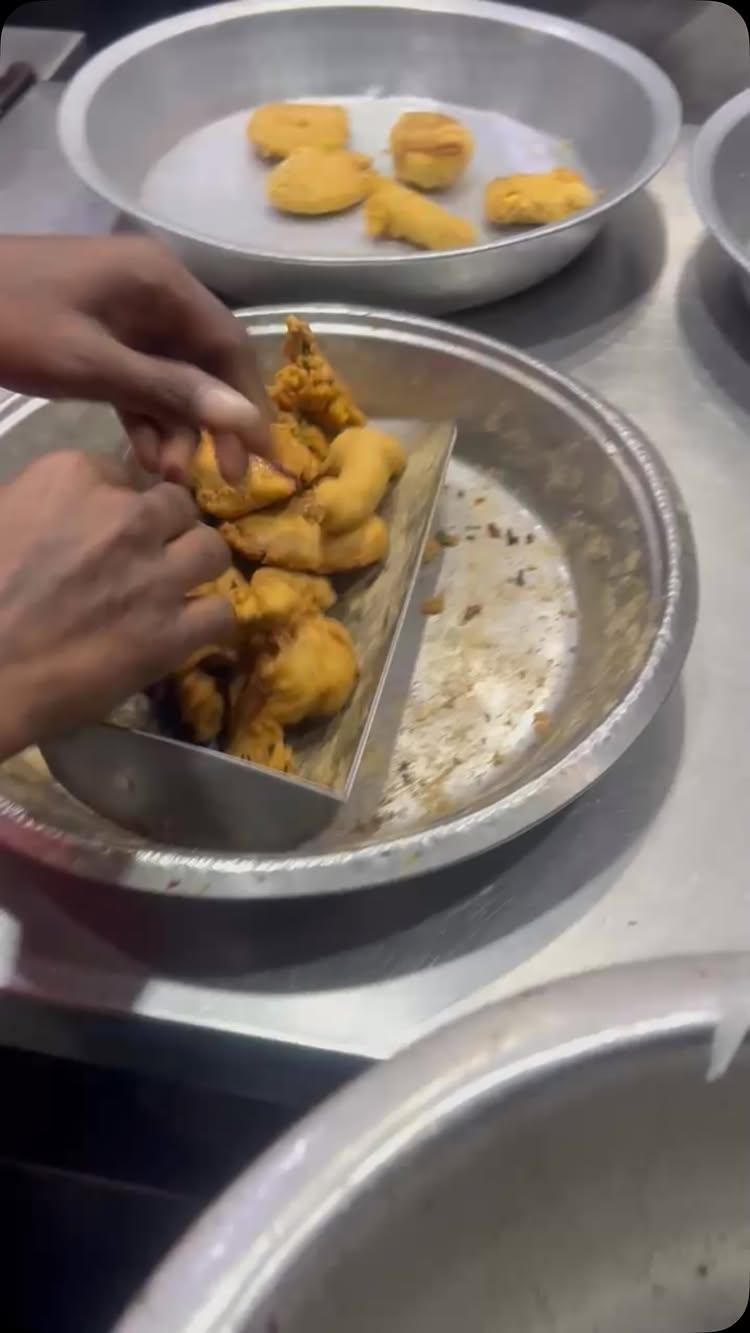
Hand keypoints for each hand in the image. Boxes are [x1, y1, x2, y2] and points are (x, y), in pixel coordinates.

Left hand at [0, 235, 271, 483]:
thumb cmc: (10, 322)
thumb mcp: (91, 363)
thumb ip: (168, 391)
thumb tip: (245, 419)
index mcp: (161, 282)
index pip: (229, 345)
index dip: (250, 403)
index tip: (264, 459)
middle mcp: (153, 291)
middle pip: (205, 362)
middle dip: (213, 422)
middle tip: (222, 481)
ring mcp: (122, 311)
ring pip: (171, 376)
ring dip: (175, 427)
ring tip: (167, 477)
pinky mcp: (96, 332)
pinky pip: (137, 377)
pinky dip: (143, 416)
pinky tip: (142, 457)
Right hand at [0, 450, 232, 757]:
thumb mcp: (2, 516)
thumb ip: (46, 504)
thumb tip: (70, 515)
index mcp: (74, 477)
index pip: (125, 475)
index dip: (119, 507)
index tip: (104, 534)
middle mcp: (126, 516)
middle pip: (177, 507)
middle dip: (165, 531)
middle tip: (142, 561)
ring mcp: (155, 574)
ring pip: (212, 550)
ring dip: (194, 567)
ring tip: (173, 590)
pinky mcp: (171, 632)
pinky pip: (220, 613)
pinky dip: (206, 622)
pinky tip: (184, 632)